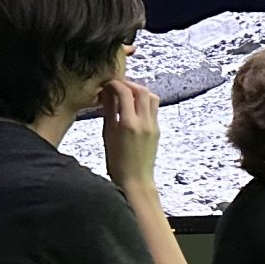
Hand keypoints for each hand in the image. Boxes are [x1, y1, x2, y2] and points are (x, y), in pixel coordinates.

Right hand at [101, 78, 160, 192]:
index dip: (115, 84)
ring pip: (151, 97)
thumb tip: (107, 92)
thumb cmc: (117, 162)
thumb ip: (108, 111)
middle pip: (142, 90)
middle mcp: (144, 122)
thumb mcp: (107, 134)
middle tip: (117, 85)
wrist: (135, 180)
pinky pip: (153, 109)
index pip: (125, 92)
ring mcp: (153, 126)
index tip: (108, 83)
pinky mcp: (157, 130)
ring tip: (126, 94)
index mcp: (129, 124)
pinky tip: (133, 107)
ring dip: (139, 91)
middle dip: (129, 84)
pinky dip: (144, 102)